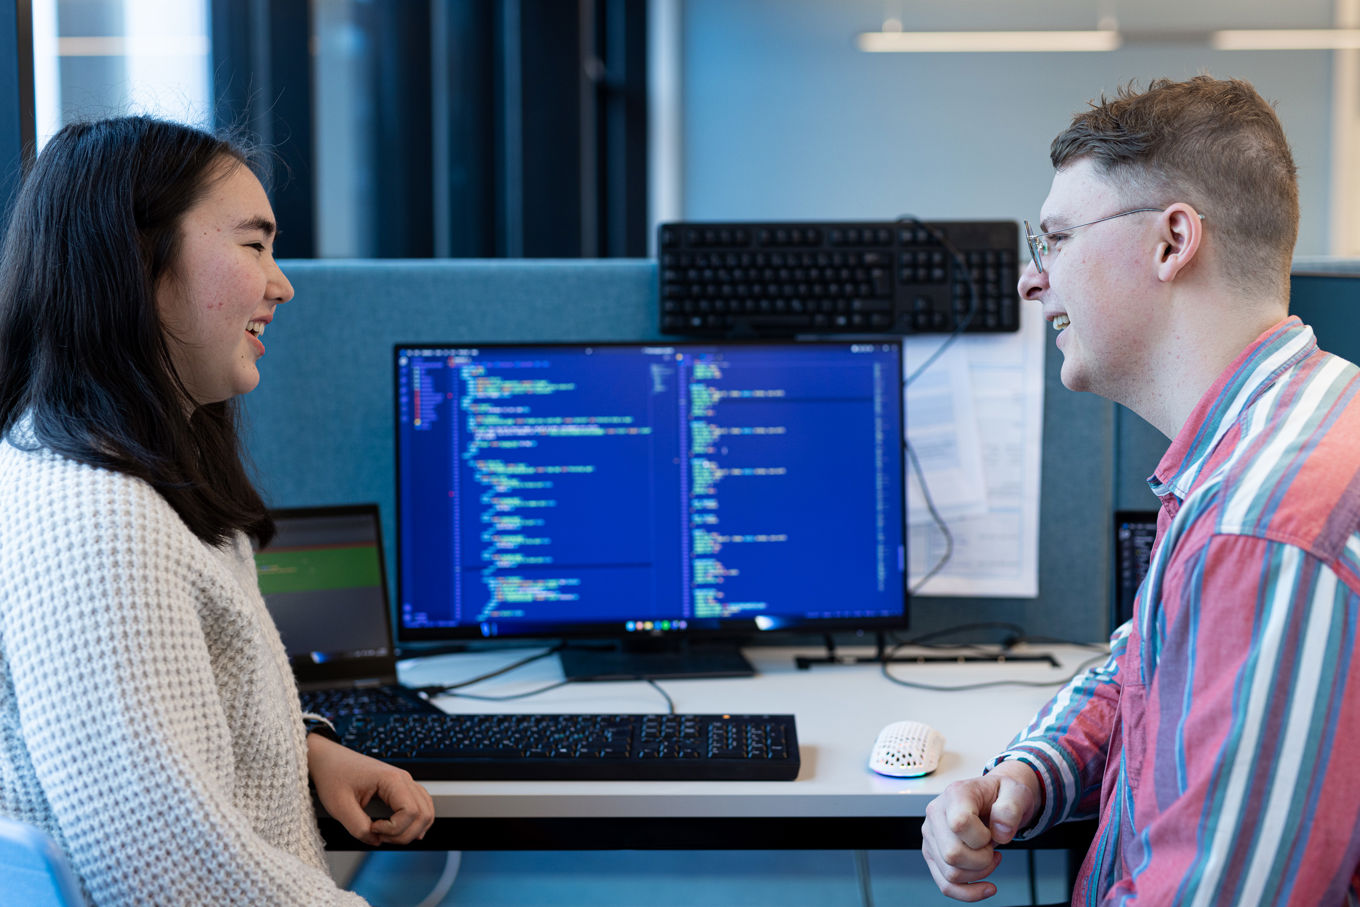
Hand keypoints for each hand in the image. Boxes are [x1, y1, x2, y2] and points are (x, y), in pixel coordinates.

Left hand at [307, 734, 435, 845]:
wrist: (328, 759)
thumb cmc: (333, 775)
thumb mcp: (340, 806)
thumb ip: (358, 828)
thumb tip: (375, 841)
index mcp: (391, 780)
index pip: (411, 813)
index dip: (393, 829)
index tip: (372, 829)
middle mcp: (404, 779)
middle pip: (423, 815)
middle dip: (404, 834)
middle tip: (379, 836)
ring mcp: (404, 782)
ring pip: (426, 811)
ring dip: (412, 830)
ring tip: (388, 835)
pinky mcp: (401, 787)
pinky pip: (421, 805)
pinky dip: (416, 821)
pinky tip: (404, 830)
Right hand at [921, 761, 1039, 900]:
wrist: (995, 799)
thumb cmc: (1001, 795)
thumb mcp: (1015, 793)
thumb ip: (1011, 809)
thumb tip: (1001, 833)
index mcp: (955, 794)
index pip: (959, 824)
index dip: (982, 837)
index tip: (993, 832)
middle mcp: (936, 814)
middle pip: (952, 854)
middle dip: (983, 860)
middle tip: (992, 847)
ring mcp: (931, 836)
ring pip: (950, 874)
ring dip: (979, 874)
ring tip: (989, 856)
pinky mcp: (933, 854)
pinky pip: (945, 885)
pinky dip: (968, 893)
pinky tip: (986, 887)